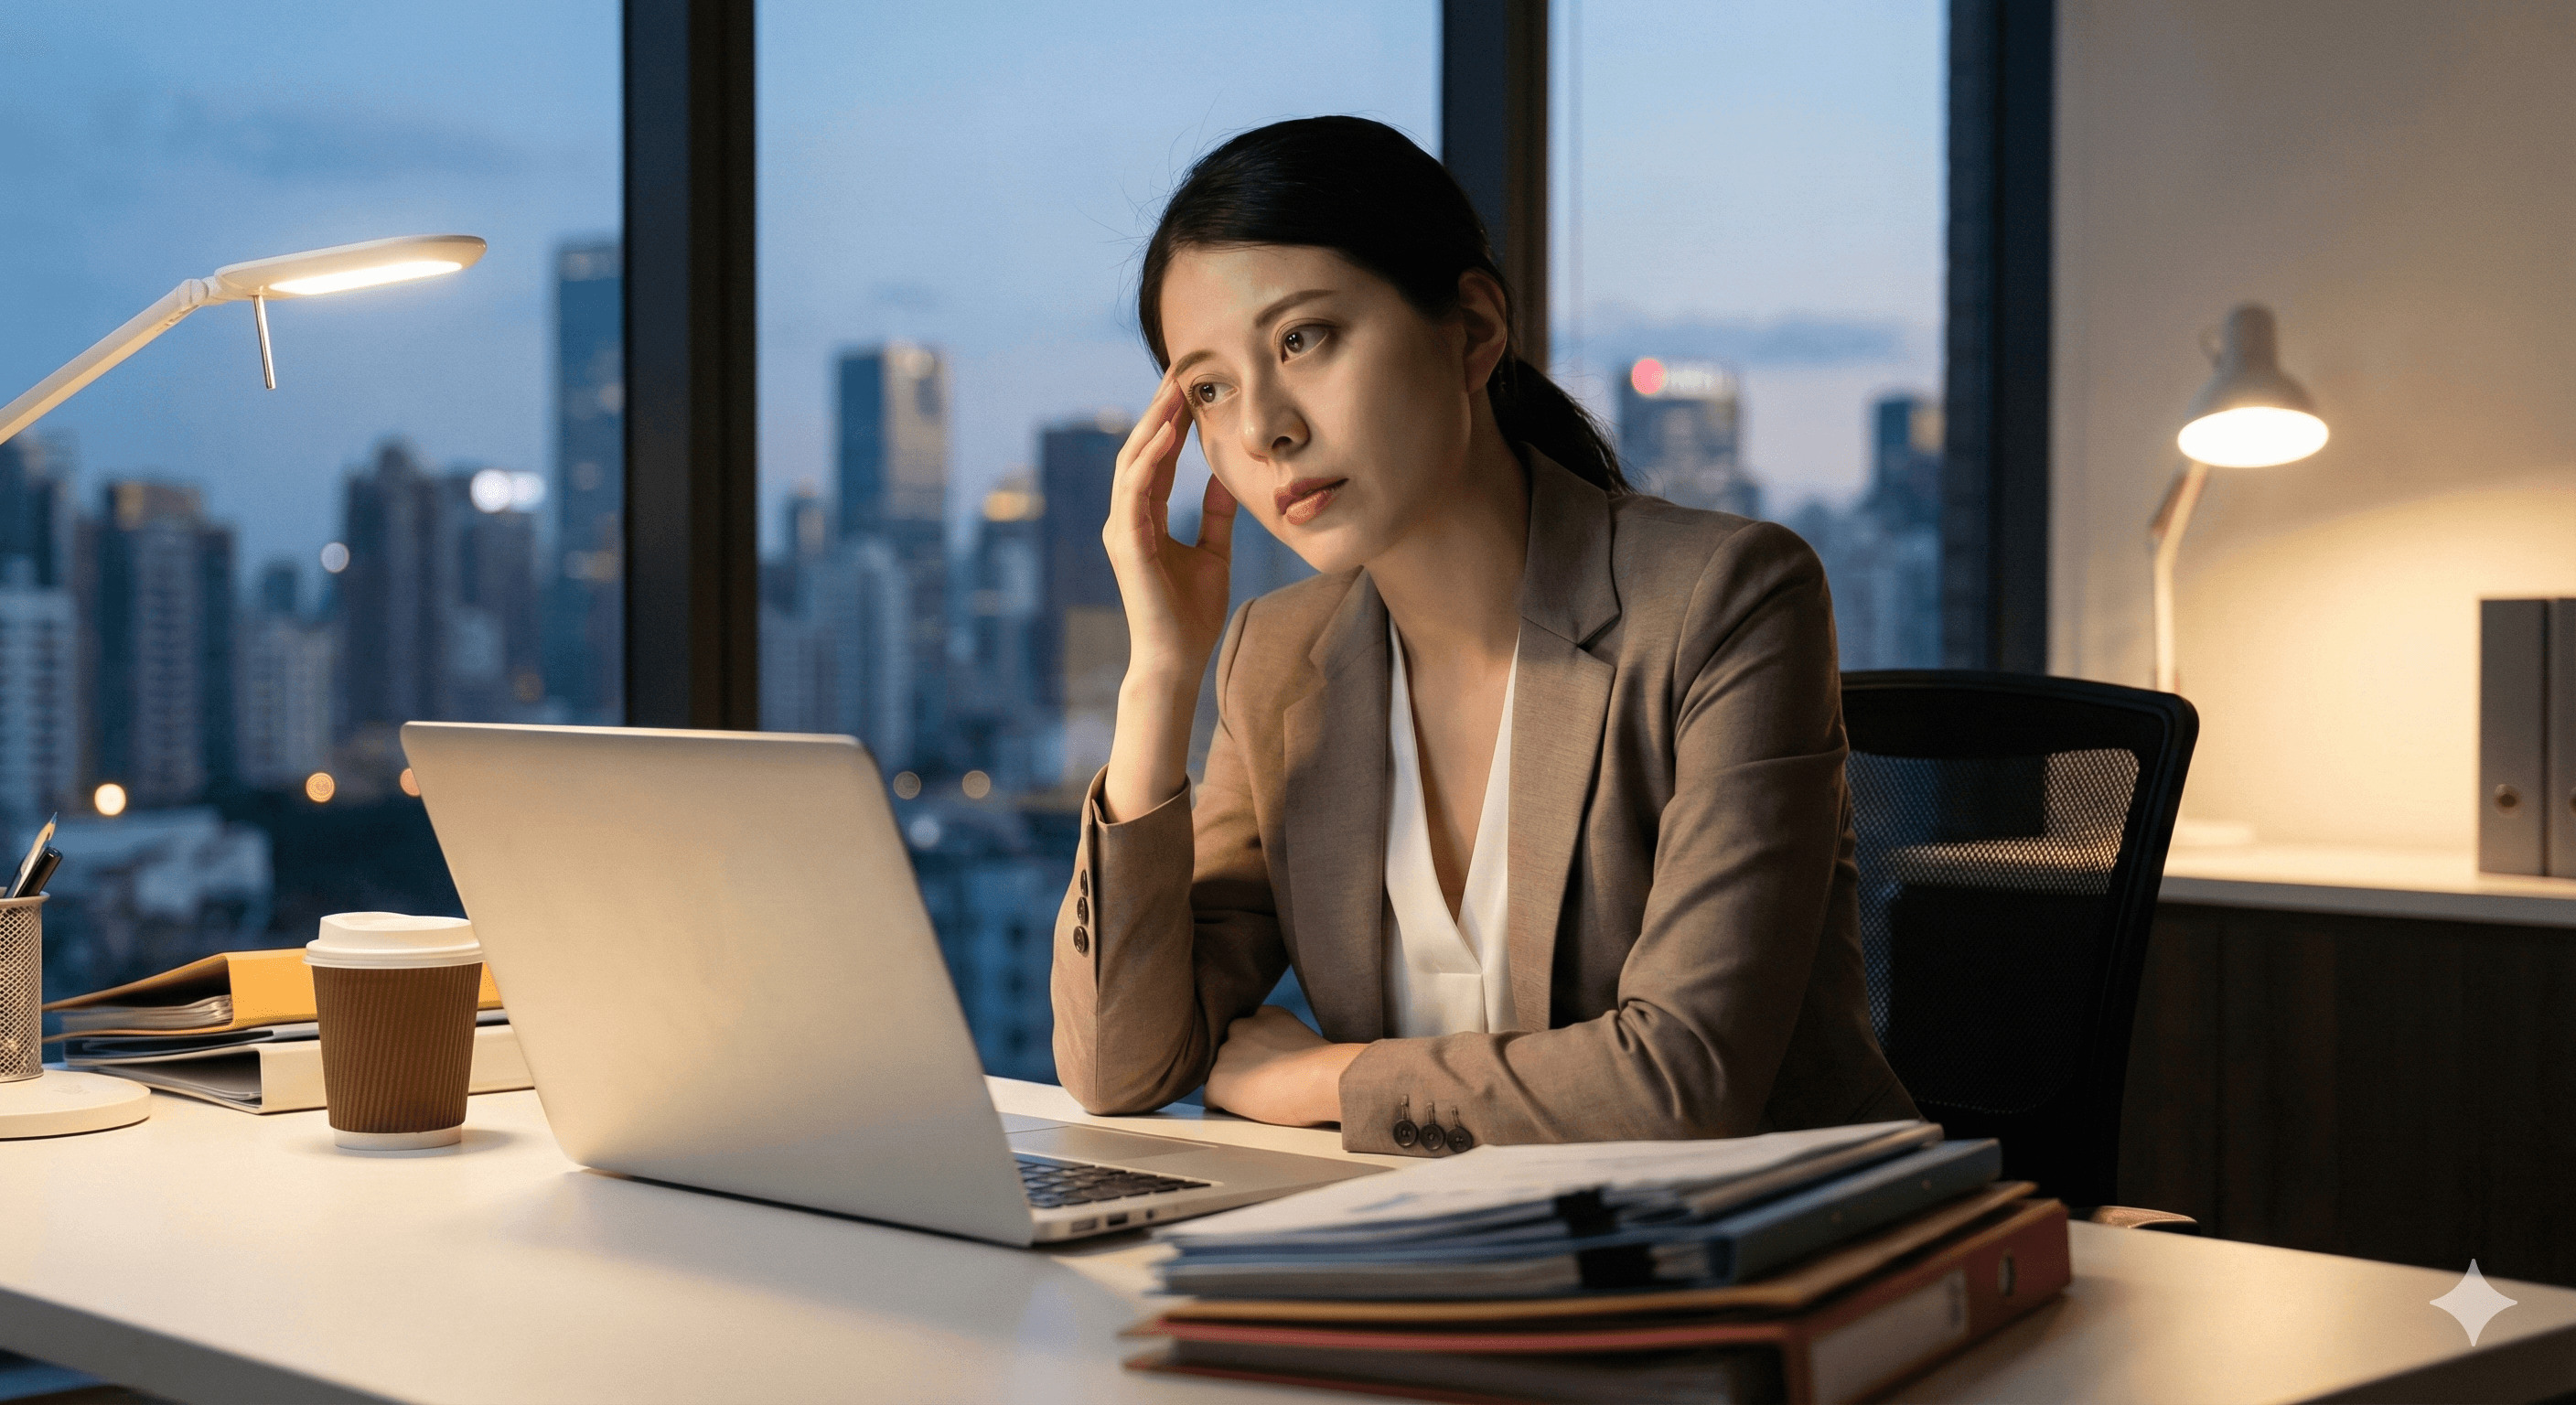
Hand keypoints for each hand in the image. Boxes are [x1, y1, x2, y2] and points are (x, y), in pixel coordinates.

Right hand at [1099, 370, 1237, 820]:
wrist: (1177, 658)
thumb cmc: (1191, 614)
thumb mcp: (1213, 552)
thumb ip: (1216, 515)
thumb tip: (1230, 480)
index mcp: (1145, 517)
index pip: (1156, 457)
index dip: (1171, 420)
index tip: (1191, 386)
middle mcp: (1127, 517)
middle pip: (1140, 449)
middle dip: (1158, 409)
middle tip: (1180, 370)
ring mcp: (1123, 529)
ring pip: (1133, 462)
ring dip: (1154, 424)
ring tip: (1175, 391)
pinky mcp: (1128, 544)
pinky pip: (1137, 491)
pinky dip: (1152, 460)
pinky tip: (1171, 435)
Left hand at [1204, 1006, 1364, 1127]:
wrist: (1322, 1079)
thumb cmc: (1323, 1068)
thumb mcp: (1302, 1038)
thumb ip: (1280, 1041)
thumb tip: (1277, 1062)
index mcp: (1264, 1014)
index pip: (1246, 1032)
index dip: (1255, 1053)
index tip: (1271, 1066)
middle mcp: (1240, 1028)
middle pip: (1229, 1052)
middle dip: (1241, 1067)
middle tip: (1266, 1084)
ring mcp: (1226, 1054)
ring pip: (1220, 1074)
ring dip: (1233, 1086)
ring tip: (1262, 1098)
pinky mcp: (1218, 1081)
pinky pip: (1211, 1098)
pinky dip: (1224, 1106)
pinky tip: (1248, 1110)